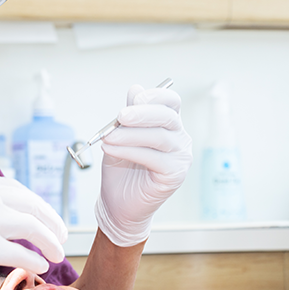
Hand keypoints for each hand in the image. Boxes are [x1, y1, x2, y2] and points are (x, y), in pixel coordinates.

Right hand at [0, 170, 67, 289]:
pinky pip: (19, 253)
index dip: (34, 202)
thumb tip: (0, 214)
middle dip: (50, 218)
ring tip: (57, 251)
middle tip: (61, 233)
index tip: (45, 215)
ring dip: (49, 240)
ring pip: (29, 226)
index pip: (13, 187)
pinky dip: (34, 260)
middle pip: (28, 202)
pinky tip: (40, 266)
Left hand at [95, 84, 192, 246]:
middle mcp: (179, 138)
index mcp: (167, 124)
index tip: (135, 98)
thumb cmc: (120, 167)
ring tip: (108, 138)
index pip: (171, 102)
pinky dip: (129, 151)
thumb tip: (136, 88)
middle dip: (142, 114)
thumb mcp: (119, 135)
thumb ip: (128, 115)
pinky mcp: (175, 174)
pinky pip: (153, 158)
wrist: (117, 201)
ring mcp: (180, 157)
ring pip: (159, 137)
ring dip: (129, 135)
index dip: (156, 96)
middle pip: (168, 117)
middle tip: (120, 116)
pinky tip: (111, 150)